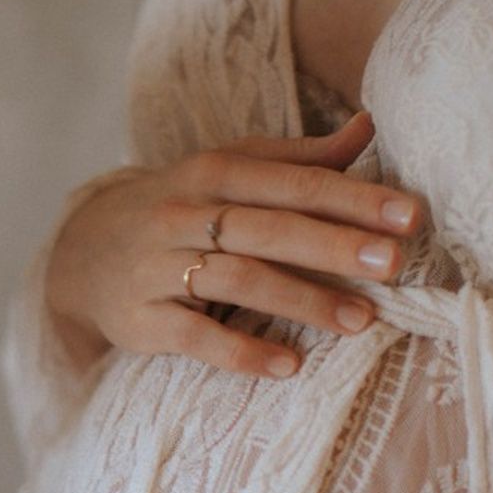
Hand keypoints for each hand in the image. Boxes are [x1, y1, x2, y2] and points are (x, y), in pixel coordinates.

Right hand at [45, 113, 421, 376]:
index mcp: (213, 171)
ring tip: (361, 321)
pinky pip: (195, 337)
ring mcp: (158, 266)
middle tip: (392, 265)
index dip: (352, 198)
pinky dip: (243, 352)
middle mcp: (183, 213)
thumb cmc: (178, 209)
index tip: (410, 216)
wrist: (83, 253)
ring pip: (236, 279)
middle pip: (267, 227)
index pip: (292, 182)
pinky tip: (289, 365)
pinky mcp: (141, 319)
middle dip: (333, 245)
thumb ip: (297, 159)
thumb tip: (369, 126)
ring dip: (302, 300)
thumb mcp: (227, 171)